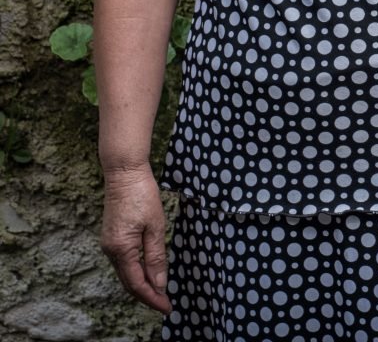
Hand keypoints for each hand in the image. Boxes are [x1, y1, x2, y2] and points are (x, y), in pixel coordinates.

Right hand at [100, 164, 171, 313]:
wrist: (124, 172)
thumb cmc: (142, 194)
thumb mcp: (155, 226)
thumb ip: (156, 256)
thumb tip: (159, 284)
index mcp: (121, 249)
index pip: (137, 284)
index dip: (152, 298)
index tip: (167, 307)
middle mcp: (110, 250)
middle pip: (128, 282)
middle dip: (147, 295)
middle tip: (165, 303)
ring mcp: (109, 244)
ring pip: (125, 273)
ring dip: (141, 284)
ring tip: (159, 291)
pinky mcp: (111, 237)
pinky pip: (123, 262)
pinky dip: (135, 271)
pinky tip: (147, 271)